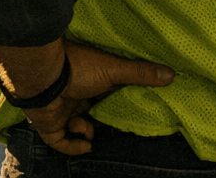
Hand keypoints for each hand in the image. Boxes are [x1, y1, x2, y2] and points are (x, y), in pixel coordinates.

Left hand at [21, 42, 173, 154]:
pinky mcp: (48, 125)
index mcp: (84, 78)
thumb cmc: (78, 69)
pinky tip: (86, 144)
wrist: (43, 77)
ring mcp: (58, 110)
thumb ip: (140, 74)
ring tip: (92, 131)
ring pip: (74, 126)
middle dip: (99, 120)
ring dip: (86, 131)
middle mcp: (70, 93)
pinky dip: (73, 146)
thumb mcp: (114, 70)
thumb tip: (172, 74)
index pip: (100, 92)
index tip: (127, 108)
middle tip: (114, 126)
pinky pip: (60, 142)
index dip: (112, 101)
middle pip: (87, 110)